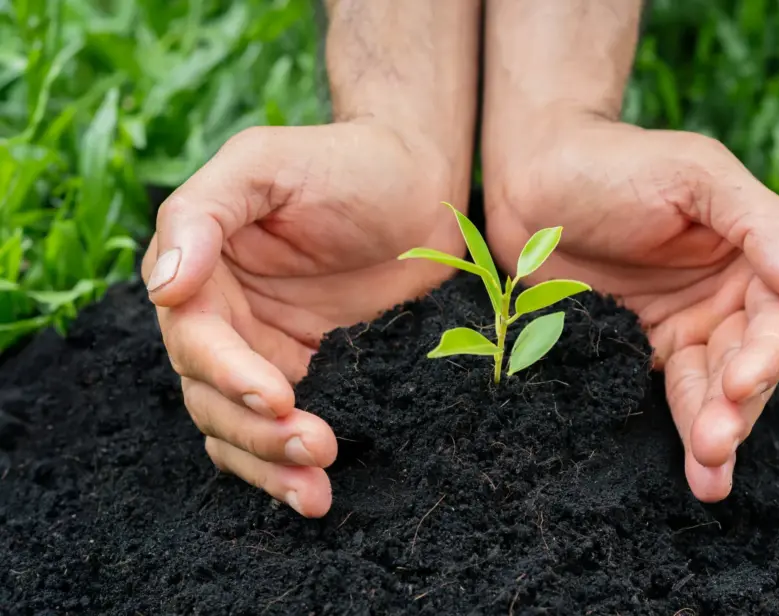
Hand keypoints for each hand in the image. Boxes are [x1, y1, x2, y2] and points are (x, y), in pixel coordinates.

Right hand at [141, 123, 464, 516]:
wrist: (419, 183)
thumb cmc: (343, 163)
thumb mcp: (265, 164)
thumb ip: (205, 213)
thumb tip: (165, 287)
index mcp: (200, 267)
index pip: (195, 338)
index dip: (228, 372)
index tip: (276, 394)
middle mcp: (222, 314)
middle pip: (210, 395)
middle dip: (256, 429)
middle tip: (315, 445)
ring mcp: (261, 347)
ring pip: (237, 426)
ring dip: (269, 462)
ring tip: (315, 489)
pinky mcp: (306, 367)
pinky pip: (278, 426)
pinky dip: (288, 464)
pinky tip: (314, 491)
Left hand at [484, 116, 778, 501]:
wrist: (533, 175)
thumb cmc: (619, 162)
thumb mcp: (697, 175)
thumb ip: (760, 223)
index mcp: (752, 252)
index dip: (767, 352)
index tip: (740, 380)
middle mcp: (726, 295)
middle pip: (752, 362)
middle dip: (738, 406)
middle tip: (717, 442)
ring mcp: (685, 325)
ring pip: (714, 390)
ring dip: (715, 430)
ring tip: (709, 475)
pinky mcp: (641, 349)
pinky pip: (670, 394)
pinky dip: (684, 428)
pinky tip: (697, 470)